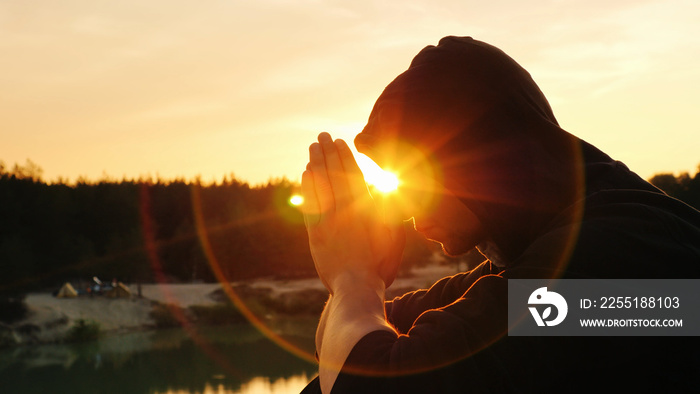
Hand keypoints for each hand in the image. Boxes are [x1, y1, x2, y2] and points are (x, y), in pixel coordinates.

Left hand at [301, 132, 404, 292]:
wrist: (356, 287)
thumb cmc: (379, 265)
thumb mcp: (393, 236)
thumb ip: (388, 211)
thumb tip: (380, 189)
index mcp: (365, 209)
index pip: (352, 175)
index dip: (345, 157)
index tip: (340, 142)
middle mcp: (345, 210)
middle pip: (334, 174)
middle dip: (328, 153)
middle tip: (322, 136)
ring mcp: (328, 220)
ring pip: (320, 185)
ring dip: (316, 163)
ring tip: (313, 148)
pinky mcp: (316, 233)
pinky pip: (310, 203)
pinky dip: (308, 186)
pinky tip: (306, 174)